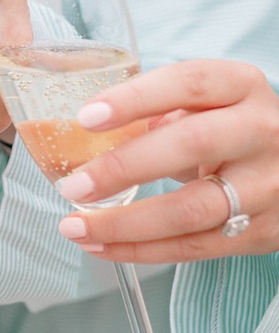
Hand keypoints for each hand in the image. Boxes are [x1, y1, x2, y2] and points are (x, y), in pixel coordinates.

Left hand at [55, 59, 278, 261]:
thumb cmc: (223, 125)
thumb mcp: (200, 101)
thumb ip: (152, 108)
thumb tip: (74, 132)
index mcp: (240, 85)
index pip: (188, 82)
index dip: (135, 99)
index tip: (86, 118)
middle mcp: (262, 131)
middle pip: (192, 145)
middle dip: (123, 168)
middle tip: (73, 185)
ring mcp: (269, 184)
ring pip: (192, 210)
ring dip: (124, 223)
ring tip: (75, 226)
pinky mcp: (265, 231)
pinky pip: (195, 247)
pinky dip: (141, 250)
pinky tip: (102, 245)